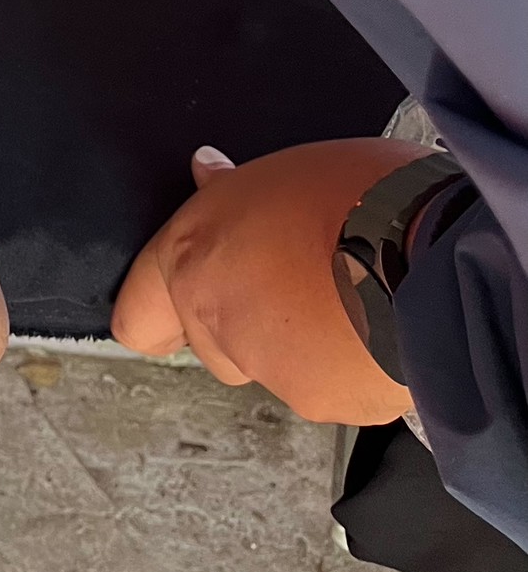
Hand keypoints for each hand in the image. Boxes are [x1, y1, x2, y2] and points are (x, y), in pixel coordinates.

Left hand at [112, 139, 424, 423]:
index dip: (158, 315)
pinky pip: (329, 390)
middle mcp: (215, 318)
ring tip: (351, 303)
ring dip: (299, 348)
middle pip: (212, 344)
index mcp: (192, 257)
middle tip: (297, 286)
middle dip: (244, 324)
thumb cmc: (365, 196)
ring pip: (271, 368)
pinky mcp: (323, 402)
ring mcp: (267, 366)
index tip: (176, 310)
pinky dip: (346, 371)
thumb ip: (233, 188)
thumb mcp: (284, 170)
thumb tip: (207, 172)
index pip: (137, 318)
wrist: (435, 254)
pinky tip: (377, 332)